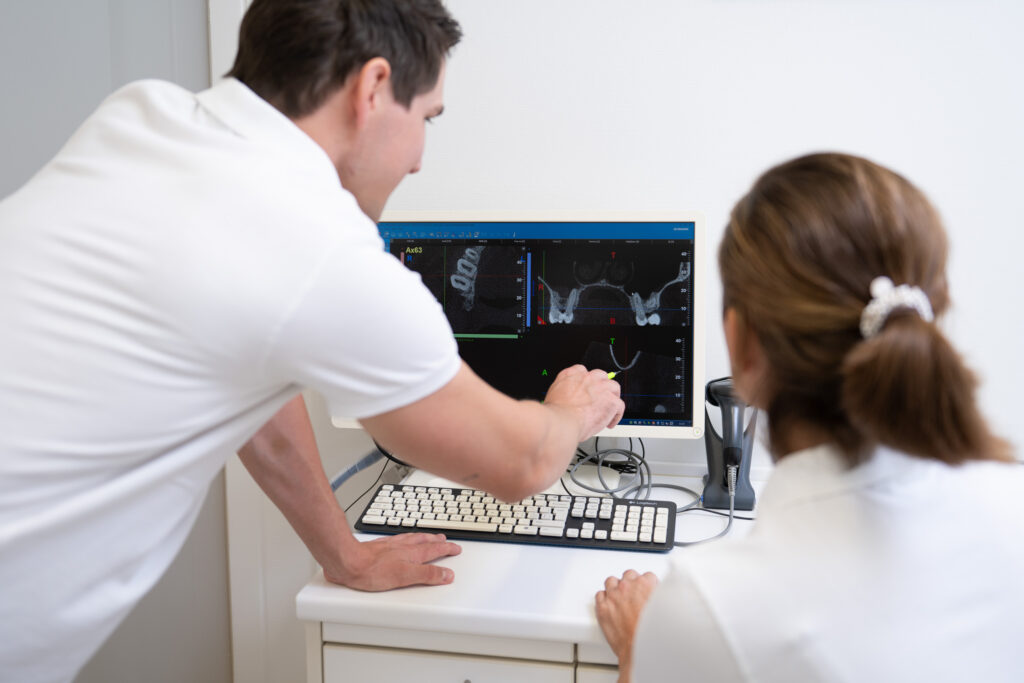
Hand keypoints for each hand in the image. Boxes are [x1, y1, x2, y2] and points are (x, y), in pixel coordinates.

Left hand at [323, 533, 461, 590]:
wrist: (348, 562)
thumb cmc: (372, 570)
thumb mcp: (405, 577)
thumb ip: (427, 575)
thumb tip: (447, 574)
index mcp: (412, 554)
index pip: (434, 550)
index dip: (447, 550)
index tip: (456, 549)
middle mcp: (403, 547)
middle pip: (425, 542)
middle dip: (437, 542)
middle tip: (445, 541)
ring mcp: (391, 546)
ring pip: (412, 539)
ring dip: (424, 538)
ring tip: (429, 537)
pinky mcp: (379, 547)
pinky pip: (399, 539)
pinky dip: (406, 538)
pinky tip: (402, 540)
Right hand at [544, 365, 624, 440]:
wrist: (562, 422)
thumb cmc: (556, 415)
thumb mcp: (553, 396)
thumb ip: (563, 394)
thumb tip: (566, 401)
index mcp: (571, 375)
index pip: (583, 372)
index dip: (587, 383)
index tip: (587, 391)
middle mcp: (588, 378)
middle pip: (601, 376)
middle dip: (601, 387)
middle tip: (599, 398)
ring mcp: (602, 388)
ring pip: (614, 387)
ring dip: (612, 397)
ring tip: (609, 408)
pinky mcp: (611, 401)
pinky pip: (620, 406)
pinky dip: (616, 416)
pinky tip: (609, 423)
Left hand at [595, 569, 658, 677]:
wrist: (639, 650)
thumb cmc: (653, 635)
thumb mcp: (667, 611)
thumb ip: (662, 598)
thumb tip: (664, 596)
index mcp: (645, 585)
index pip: (647, 576)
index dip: (648, 586)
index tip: (648, 592)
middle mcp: (628, 587)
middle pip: (629, 575)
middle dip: (632, 584)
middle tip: (636, 596)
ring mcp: (613, 596)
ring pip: (611, 581)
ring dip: (616, 588)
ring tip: (621, 598)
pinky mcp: (602, 608)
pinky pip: (599, 595)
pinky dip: (604, 599)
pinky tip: (610, 605)